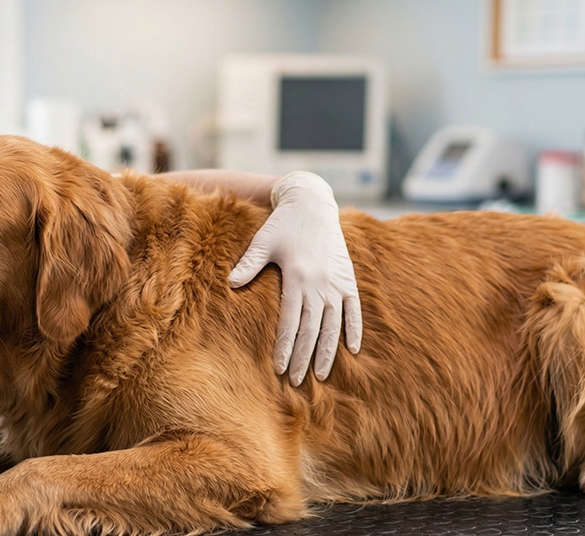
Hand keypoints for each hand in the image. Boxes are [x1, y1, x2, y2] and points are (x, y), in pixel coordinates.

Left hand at [229, 171, 361, 385]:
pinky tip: (351, 350)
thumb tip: (231, 284)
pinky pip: (354, 309)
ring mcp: (337, 283)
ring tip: (321, 374)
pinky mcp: (348, 278)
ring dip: (327, 351)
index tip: (280, 369)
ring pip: (333, 325)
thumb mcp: (263, 241)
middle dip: (303, 357)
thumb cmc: (283, 223)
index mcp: (298, 277)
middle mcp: (319, 284)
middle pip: (312, 330)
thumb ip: (249, 264)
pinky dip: (354, 329)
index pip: (290, 322)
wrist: (313, 202)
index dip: (286, 347)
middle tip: (297, 381)